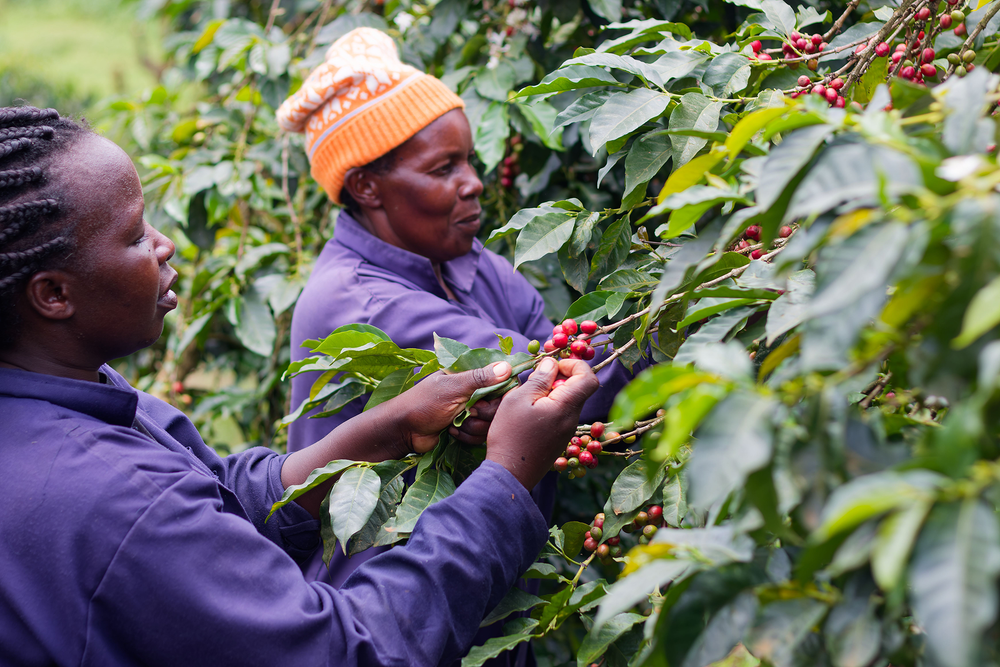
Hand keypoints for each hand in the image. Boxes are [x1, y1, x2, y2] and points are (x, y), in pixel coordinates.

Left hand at [394, 362, 512, 452]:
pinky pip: (481, 436)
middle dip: (484, 414)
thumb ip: (480, 378)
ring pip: (491, 424)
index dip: (502, 393)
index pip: (502, 382)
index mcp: (471, 377)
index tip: (493, 400)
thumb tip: (507, 367)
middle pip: (500, 406)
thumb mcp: (452, 387)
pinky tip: (452, 432)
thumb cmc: (424, 403)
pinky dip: (468, 437)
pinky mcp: (468, 430)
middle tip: (467, 411)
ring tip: (455, 423)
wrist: (404, 431)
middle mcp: (474, 394)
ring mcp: (471, 413)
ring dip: (473, 427)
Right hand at [486, 357, 599, 488]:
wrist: (509, 474)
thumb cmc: (511, 434)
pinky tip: (529, 412)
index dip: (574, 364)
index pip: (589, 377)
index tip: (553, 365)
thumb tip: (552, 364)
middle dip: (560, 377)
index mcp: (566, 406)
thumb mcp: (519, 399)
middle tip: (536, 379)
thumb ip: (539, 379)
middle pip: (579, 388)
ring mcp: (567, 430)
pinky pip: (561, 414)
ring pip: (569, 401)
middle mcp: (573, 419)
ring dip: (553, 392)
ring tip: (528, 397)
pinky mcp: (559, 439)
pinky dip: (550, 405)